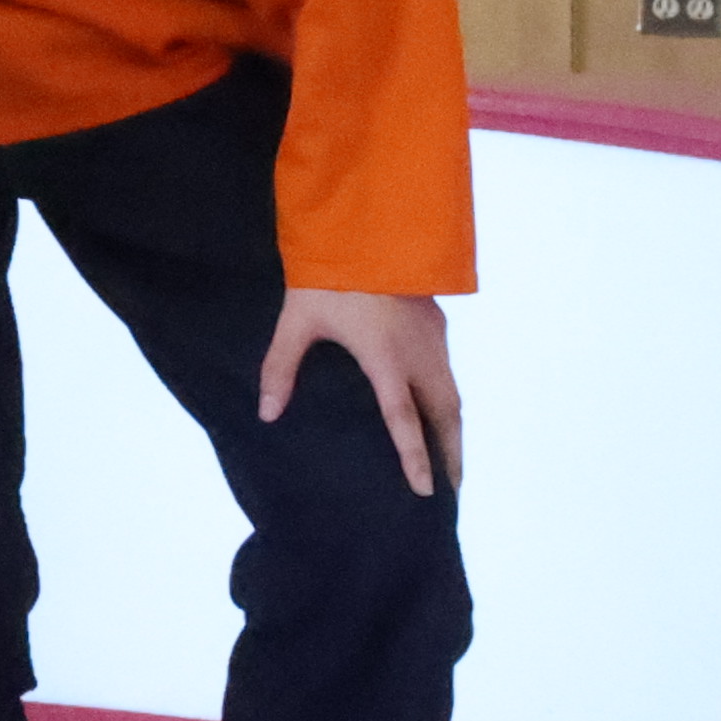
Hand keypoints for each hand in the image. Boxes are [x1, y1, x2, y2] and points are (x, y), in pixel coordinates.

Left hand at [261, 287, 461, 496]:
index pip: (404, 420)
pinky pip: (448, 374)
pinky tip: (438, 413)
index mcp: (385, 359)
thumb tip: (267, 412)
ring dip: (453, 430)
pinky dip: (448, 402)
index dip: (415, 458)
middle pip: (445, 416)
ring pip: (452, 395)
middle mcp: (419, 354)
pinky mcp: (436, 325)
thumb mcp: (296, 322)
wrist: (367, 229)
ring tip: (450, 463)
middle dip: (450, 455)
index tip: (426, 491)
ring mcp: (433, 339)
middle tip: (450, 491)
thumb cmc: (329, 277)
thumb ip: (281, 368)